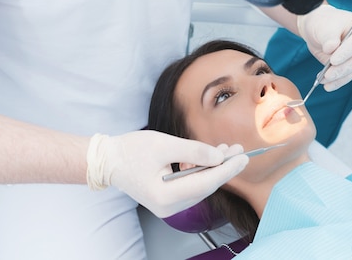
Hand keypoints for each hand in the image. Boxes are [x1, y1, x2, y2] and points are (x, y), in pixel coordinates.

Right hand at [86, 131, 247, 217]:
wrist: (108, 160)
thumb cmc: (130, 150)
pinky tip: (208, 158)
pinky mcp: (167, 200)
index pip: (206, 183)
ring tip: (225, 149)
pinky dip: (201, 172)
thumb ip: (194, 151)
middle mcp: (168, 207)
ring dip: (214, 168)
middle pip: (206, 187)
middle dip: (223, 167)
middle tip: (238, 149)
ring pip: (200, 187)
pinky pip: (191, 187)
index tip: (243, 157)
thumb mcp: (164, 144)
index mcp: (165, 196)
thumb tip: (220, 157)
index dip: (227, 169)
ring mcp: (168, 206)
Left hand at [297, 4, 351, 90]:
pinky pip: (348, 76)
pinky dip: (337, 82)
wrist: (317, 30)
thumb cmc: (323, 23)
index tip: (333, 60)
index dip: (347, 52)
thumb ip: (329, 37)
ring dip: (338, 77)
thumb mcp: (323, 27)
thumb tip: (332, 48)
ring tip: (324, 80)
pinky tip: (327, 85)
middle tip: (327, 74)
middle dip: (342, 68)